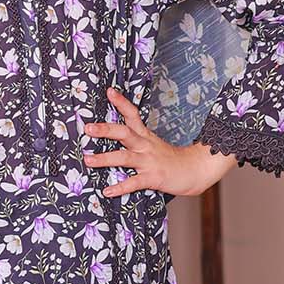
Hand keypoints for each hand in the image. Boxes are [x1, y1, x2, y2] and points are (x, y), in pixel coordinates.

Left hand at [81, 85, 238, 197]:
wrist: (196, 170)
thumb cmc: (170, 159)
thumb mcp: (153, 144)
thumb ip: (135, 141)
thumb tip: (113, 135)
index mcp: (145, 136)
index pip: (132, 114)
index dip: (121, 102)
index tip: (109, 91)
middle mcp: (145, 146)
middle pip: (124, 133)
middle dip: (105, 130)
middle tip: (88, 128)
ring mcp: (149, 161)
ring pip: (125, 157)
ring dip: (105, 158)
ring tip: (88, 160)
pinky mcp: (153, 178)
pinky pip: (134, 182)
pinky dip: (120, 187)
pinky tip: (107, 191)